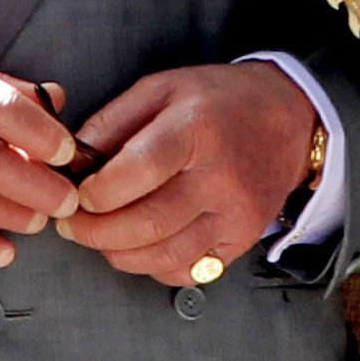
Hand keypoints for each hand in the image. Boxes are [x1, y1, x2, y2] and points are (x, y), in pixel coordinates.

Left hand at [56, 64, 316, 290]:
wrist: (288, 120)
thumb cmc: (218, 101)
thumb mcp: (161, 89)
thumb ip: (112, 122)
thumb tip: (72, 161)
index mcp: (195, 128)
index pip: (138, 171)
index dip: (97, 192)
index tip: (76, 194)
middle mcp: (220, 176)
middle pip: (147, 223)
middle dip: (95, 232)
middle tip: (72, 225)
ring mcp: (234, 214)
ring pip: (164, 256)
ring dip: (118, 254)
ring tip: (100, 237)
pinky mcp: (242, 240)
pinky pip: (188, 271)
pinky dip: (154, 267)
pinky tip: (141, 247)